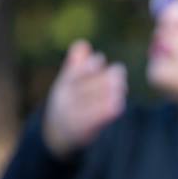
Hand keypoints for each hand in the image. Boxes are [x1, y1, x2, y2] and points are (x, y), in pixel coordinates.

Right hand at [41, 39, 126, 157]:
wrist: (56, 134)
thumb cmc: (69, 103)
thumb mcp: (68, 83)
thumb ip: (76, 65)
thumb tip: (83, 44)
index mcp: (63, 87)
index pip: (73, 74)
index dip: (87, 66)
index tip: (100, 59)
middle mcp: (65, 101)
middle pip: (83, 88)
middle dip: (102, 78)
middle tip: (119, 71)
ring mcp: (72, 117)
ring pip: (89, 104)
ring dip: (106, 94)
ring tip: (121, 87)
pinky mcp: (81, 131)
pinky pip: (94, 121)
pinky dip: (106, 113)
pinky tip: (119, 105)